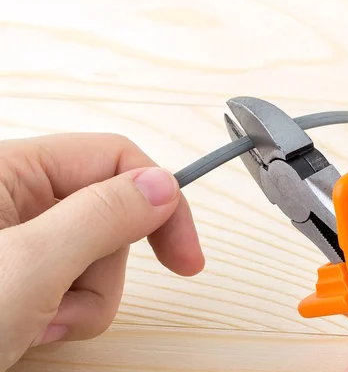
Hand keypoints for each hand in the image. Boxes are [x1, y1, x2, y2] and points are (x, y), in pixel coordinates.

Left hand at [0, 133, 203, 370]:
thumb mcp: (28, 267)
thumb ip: (101, 216)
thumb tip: (163, 185)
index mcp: (10, 169)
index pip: (115, 159)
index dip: (159, 202)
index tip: (186, 257)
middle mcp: (17, 196)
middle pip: (109, 212)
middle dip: (103, 268)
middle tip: (69, 304)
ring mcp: (21, 238)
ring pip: (97, 254)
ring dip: (85, 299)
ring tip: (38, 326)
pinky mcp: (24, 273)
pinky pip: (77, 282)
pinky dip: (68, 314)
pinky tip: (33, 332)